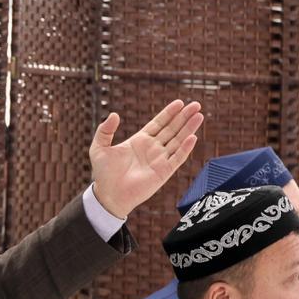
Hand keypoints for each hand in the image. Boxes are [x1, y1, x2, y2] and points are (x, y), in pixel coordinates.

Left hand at [90, 99, 203, 217]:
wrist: (108, 195)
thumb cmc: (103, 174)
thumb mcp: (99, 148)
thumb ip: (105, 130)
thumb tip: (114, 114)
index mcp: (139, 141)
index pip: (158, 123)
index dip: (169, 113)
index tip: (180, 103)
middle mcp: (152, 149)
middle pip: (172, 129)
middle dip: (184, 117)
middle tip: (196, 105)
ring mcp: (159, 160)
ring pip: (178, 141)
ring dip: (189, 128)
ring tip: (199, 115)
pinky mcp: (163, 172)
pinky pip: (177, 158)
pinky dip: (185, 148)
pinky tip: (192, 137)